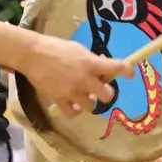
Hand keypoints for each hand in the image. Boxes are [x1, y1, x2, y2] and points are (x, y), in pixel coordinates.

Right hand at [17, 33, 133, 117]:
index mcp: (91, 63)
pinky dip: (75, 110)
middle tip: (100, 88)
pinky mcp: (59, 99)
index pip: (117, 67)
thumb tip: (103, 67)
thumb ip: (92, 60)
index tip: (130, 74)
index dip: (127, 71)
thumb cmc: (56, 48)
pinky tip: (74, 104)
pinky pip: (73, 113)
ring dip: (90, 101)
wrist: (32, 54)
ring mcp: (72, 91)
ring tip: (84, 95)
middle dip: (107, 92)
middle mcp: (84, 79)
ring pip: (92, 106)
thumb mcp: (79, 49)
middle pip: (108, 95)